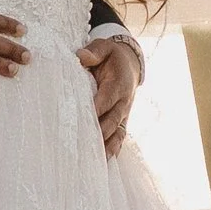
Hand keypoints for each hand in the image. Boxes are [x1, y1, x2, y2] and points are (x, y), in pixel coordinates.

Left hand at [79, 28, 143, 155]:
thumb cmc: (111, 56)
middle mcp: (124, 101)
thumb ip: (94, 51)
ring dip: (107, 145)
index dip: (97, 108)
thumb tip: (81, 57)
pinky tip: (103, 162)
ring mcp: (124, 113)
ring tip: (95, 160)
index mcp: (119, 83)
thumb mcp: (104, 47)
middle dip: (100, 132)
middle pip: (113, 119)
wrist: (130, 64)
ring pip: (118, 132)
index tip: (84, 118)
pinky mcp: (122, 120)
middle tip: (84, 144)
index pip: (107, 98)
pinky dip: (113, 149)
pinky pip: (119, 136)